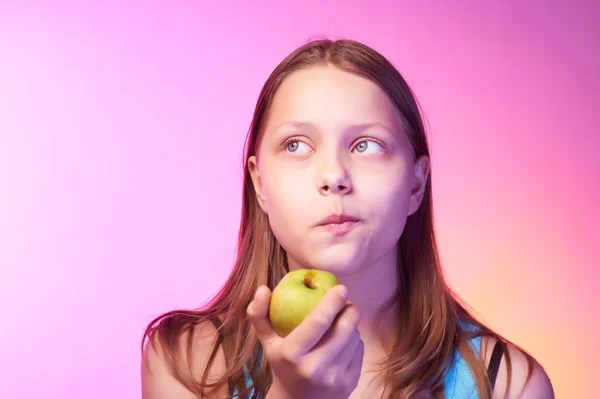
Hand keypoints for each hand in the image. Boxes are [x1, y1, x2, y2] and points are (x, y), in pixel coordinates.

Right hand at [247, 284, 363, 398]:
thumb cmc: (283, 362)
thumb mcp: (267, 341)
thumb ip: (259, 314)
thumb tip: (262, 289)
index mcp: (291, 354)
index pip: (317, 322)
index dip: (332, 301)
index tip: (340, 288)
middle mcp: (313, 368)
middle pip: (343, 328)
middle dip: (350, 309)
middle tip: (347, 302)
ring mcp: (334, 378)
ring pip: (354, 337)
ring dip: (352, 324)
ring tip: (342, 322)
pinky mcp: (350, 383)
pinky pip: (359, 349)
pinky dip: (355, 340)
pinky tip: (345, 340)